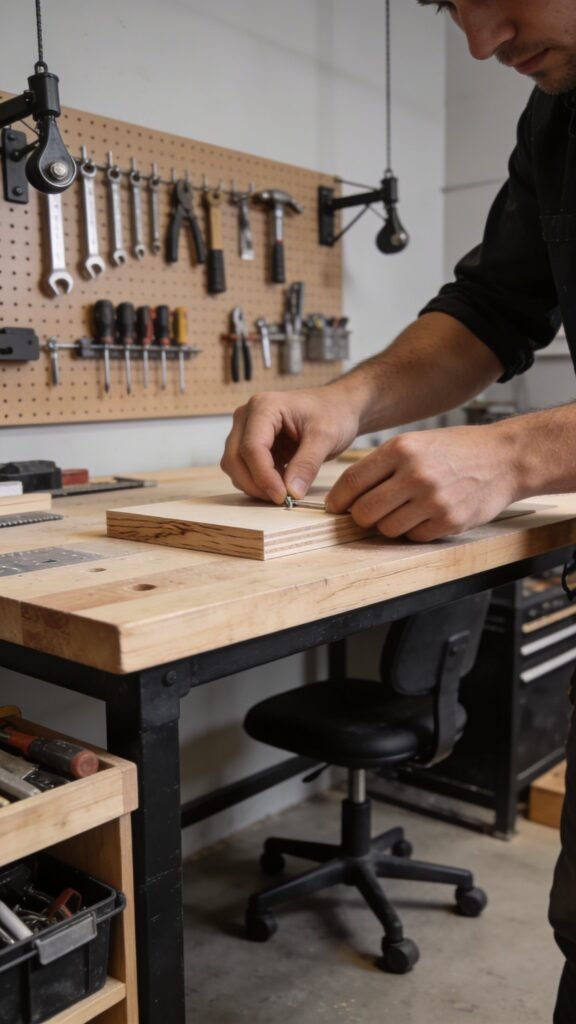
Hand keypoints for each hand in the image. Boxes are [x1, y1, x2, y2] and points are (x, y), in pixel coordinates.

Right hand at [220, 387, 359, 502]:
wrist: (337, 406)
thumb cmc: (332, 412)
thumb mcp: (326, 437)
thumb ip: (307, 464)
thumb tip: (291, 492)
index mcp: (263, 407)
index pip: (252, 447)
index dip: (264, 476)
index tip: (282, 496)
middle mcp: (247, 417)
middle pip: (235, 458)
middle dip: (255, 484)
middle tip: (281, 499)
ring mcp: (246, 431)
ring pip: (235, 466)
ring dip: (255, 485)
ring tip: (284, 491)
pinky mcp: (251, 445)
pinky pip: (244, 469)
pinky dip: (259, 482)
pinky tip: (281, 484)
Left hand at [326, 425, 516, 540]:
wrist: (504, 458)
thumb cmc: (456, 450)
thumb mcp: (416, 443)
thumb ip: (382, 465)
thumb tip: (347, 495)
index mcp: (401, 449)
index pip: (351, 482)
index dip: (338, 500)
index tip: (336, 508)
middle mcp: (414, 474)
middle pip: (364, 512)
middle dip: (361, 517)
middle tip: (368, 515)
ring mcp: (433, 500)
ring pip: (387, 529)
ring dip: (389, 525)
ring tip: (404, 511)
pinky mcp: (449, 521)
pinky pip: (414, 537)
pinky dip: (414, 531)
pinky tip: (425, 515)